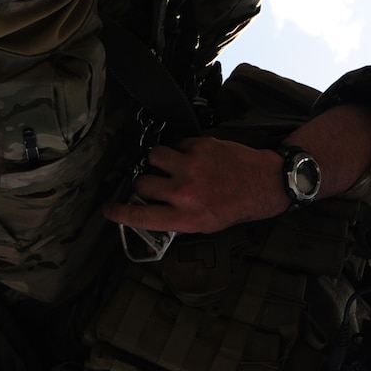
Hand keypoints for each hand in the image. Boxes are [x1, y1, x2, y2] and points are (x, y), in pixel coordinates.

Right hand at [101, 136, 287, 234]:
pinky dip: (180, 150)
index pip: (140, 216)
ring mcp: (191, 167)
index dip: (119, 213)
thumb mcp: (203, 225)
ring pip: (153, 157)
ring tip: (173, 167)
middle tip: (159, 185)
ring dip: (159, 162)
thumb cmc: (234, 207)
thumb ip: (174, 219)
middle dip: (146, 184)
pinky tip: (194, 158)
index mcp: (185, 217)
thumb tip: (146, 213)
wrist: (263, 183)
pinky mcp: (199, 146)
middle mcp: (185, 193)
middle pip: (142, 183)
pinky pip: (174, 145)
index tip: (108, 209)